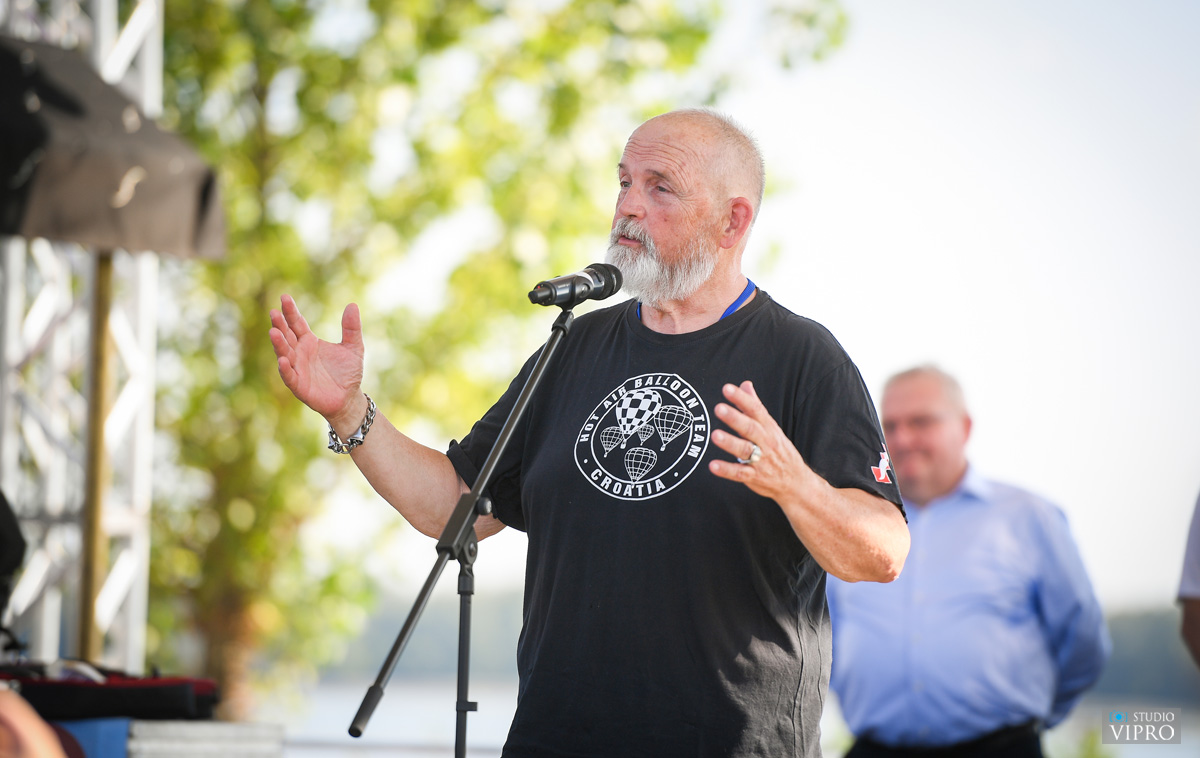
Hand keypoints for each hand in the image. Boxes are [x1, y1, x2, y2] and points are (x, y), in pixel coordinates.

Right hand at [269, 294, 364, 424]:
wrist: (349, 398)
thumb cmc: (348, 372)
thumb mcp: (354, 347)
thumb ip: (352, 328)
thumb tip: (352, 305)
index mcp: (309, 341)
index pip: (296, 323)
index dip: (290, 311)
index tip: (284, 297)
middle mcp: (299, 353)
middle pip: (286, 336)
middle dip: (280, 325)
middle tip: (274, 312)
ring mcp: (297, 368)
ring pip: (284, 354)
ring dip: (278, 344)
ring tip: (274, 332)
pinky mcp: (299, 385)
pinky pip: (289, 376)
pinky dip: (285, 369)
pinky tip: (282, 360)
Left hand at [709, 380, 809, 501]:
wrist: (796, 481)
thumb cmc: (779, 450)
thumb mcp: (771, 426)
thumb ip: (755, 406)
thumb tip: (745, 384)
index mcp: (769, 427)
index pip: (755, 409)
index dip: (741, 399)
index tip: (727, 389)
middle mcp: (766, 442)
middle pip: (750, 428)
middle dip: (735, 418)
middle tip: (719, 408)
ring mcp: (761, 460)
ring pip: (745, 450)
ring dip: (730, 443)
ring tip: (715, 435)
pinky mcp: (754, 476)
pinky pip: (740, 473)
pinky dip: (726, 470)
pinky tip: (713, 465)